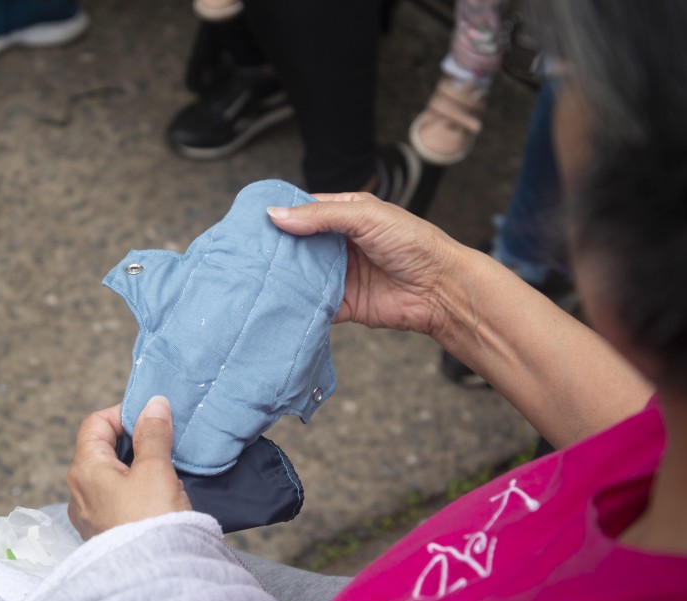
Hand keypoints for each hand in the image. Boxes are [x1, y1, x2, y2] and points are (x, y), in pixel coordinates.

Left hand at [67, 397, 191, 539]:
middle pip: (101, 448)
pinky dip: (134, 487)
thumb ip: (153, 434)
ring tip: (164, 466)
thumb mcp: (155, 469)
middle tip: (162, 439)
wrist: (152, 577)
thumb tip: (153, 404)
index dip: (123, 413)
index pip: (95, 423)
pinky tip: (158, 494)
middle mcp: (79, 490)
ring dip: (135, 464)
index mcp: (84, 469)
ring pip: (110, 474)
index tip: (152, 416)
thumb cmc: (150, 521)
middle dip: (132, 439)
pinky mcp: (103, 530)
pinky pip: (115, 497)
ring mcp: (89, 513)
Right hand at [268, 192, 463, 338]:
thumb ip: (321, 216)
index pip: (305, 211)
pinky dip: (298, 305)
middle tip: (246, 253)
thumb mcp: (365, 216)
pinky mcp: (343, 304)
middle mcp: (340, 244)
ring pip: (302, 275)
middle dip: (276, 249)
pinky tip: (278, 303)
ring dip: (284, 278)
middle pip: (298, 245)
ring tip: (254, 278)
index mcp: (346, 214)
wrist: (441, 289)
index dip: (281, 215)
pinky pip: (314, 304)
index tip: (252, 222)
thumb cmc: (414, 243)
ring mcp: (340, 275)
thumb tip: (276, 215)